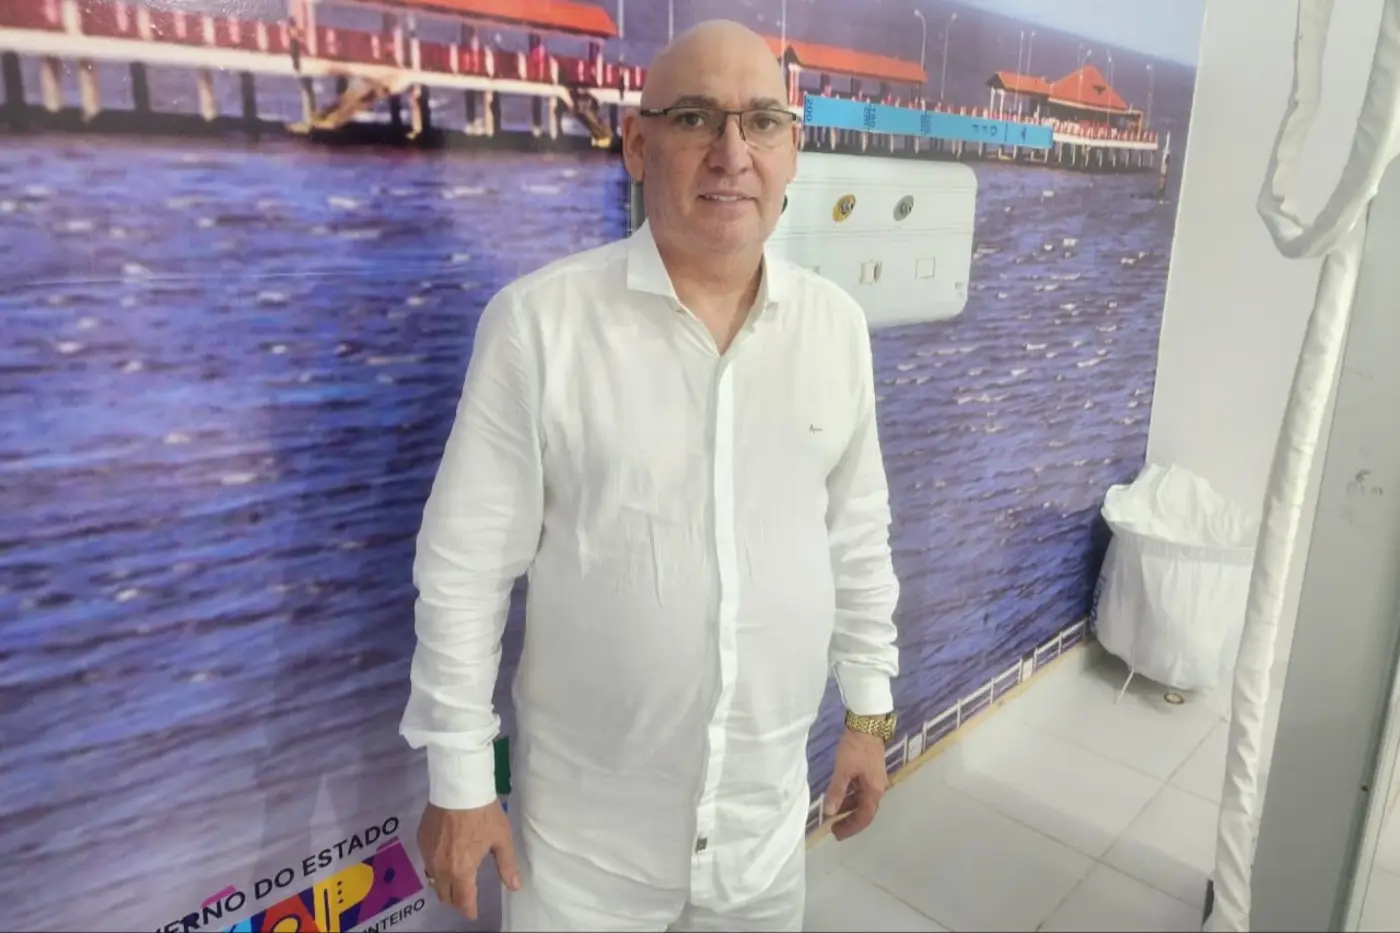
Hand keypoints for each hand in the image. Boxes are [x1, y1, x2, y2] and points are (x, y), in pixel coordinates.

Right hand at [418, 800, 520, 919]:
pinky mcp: (421, 841)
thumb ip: (506, 865)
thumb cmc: (483, 813)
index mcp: (461, 870)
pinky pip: (427, 862)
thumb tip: (515, 887)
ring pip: (433, 880)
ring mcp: (428, 855)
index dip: (469, 909)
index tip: (472, 913)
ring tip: (455, 879)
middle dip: (456, 899)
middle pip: (444, 895)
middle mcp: (441, 868)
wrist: (458, 787)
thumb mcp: (501, 839)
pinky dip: (435, 867)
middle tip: (466, 896)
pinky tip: (445, 858)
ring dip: (444, 884)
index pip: (463, 900)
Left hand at [822, 728, 888, 840]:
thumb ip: (836, 792)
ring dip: (848, 808)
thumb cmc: (856, 748)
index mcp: (874, 790)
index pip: (864, 817)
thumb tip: (829, 813)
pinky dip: (849, 796)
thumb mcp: (843, 771)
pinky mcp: (868, 770)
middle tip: (833, 829)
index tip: (836, 834)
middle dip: (849, 820)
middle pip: (864, 811)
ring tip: (832, 813)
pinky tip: (838, 795)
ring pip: (861, 800)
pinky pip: (859, 790)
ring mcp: (873, 779)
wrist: (867, 724)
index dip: (851, 827)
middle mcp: (876, 787)